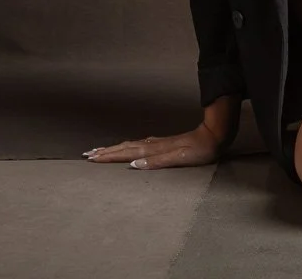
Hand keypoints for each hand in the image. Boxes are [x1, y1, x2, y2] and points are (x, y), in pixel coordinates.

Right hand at [83, 123, 223, 168]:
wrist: (213, 136)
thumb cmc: (198, 151)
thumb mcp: (179, 159)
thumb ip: (156, 162)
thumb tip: (134, 165)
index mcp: (153, 149)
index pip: (125, 153)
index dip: (108, 156)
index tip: (91, 158)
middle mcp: (152, 144)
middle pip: (124, 147)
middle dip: (105, 151)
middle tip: (88, 154)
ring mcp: (156, 143)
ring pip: (129, 145)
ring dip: (114, 148)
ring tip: (101, 150)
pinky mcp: (162, 144)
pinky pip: (138, 145)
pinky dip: (127, 147)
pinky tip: (127, 148)